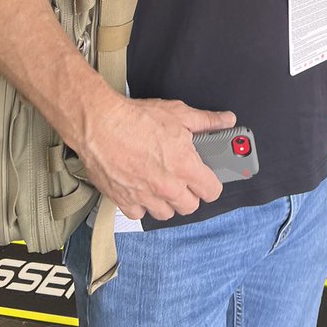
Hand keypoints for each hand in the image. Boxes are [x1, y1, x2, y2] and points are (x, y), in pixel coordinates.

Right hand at [77, 93, 236, 220]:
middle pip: (190, 206)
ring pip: (166, 213)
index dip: (211, 184)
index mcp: (185, 167)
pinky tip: (140, 188)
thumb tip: (227, 120)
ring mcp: (145, 197)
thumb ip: (206, 121)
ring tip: (162, 183)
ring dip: (166, 201)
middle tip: (183, 178)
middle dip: (190, 193)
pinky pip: (139, 214)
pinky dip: (141, 204)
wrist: (100, 124)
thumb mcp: (178, 113)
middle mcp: (167, 187)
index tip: (207, 178)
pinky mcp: (124, 201)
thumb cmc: (136, 118)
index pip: (212, 191)